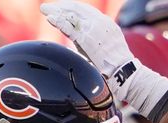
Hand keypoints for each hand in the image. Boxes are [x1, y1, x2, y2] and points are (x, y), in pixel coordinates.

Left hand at [40, 1, 167, 116]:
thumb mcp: (106, 46)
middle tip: (47, 7)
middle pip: (76, 10)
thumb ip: (93, 41)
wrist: (123, 70)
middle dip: (61, 7)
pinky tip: (50, 18)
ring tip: (45, 10)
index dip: (71, 8)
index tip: (60, 8)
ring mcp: (93, 29)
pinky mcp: (86, 39)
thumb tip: (79, 43)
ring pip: (71, 16)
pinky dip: (59, 22)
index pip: (85, 10)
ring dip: (56, 12)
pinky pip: (69, 28)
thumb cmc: (115, 65)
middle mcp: (100, 22)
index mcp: (105, 23)